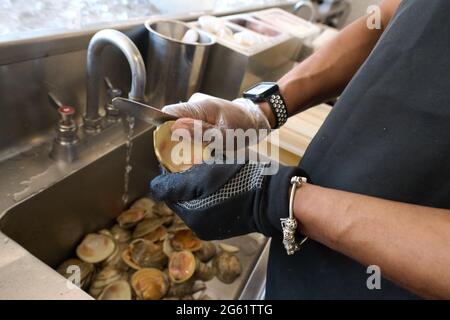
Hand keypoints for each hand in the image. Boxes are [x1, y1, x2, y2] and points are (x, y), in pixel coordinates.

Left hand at [149, 162, 308, 239]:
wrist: (275, 195)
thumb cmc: (240, 181)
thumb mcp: (204, 177)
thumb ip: (174, 184)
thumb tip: (153, 187)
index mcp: (192, 217)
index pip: (169, 193)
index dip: (169, 173)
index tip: (175, 156)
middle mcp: (201, 227)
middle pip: (182, 198)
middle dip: (184, 179)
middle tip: (192, 158)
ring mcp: (216, 227)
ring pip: (196, 201)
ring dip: (197, 185)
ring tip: (207, 167)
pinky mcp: (228, 224)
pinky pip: (211, 205)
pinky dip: (210, 193)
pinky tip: (219, 180)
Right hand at [162, 97, 272, 141]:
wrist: (256, 119)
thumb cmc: (244, 128)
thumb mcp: (224, 136)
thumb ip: (199, 133)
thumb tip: (174, 128)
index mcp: (199, 106)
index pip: (167, 113)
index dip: (163, 130)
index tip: (171, 146)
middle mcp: (195, 104)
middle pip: (173, 123)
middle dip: (179, 141)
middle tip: (197, 152)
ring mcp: (197, 109)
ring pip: (182, 127)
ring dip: (190, 141)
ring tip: (207, 148)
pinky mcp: (201, 115)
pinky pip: (190, 127)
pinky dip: (196, 138)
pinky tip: (208, 143)